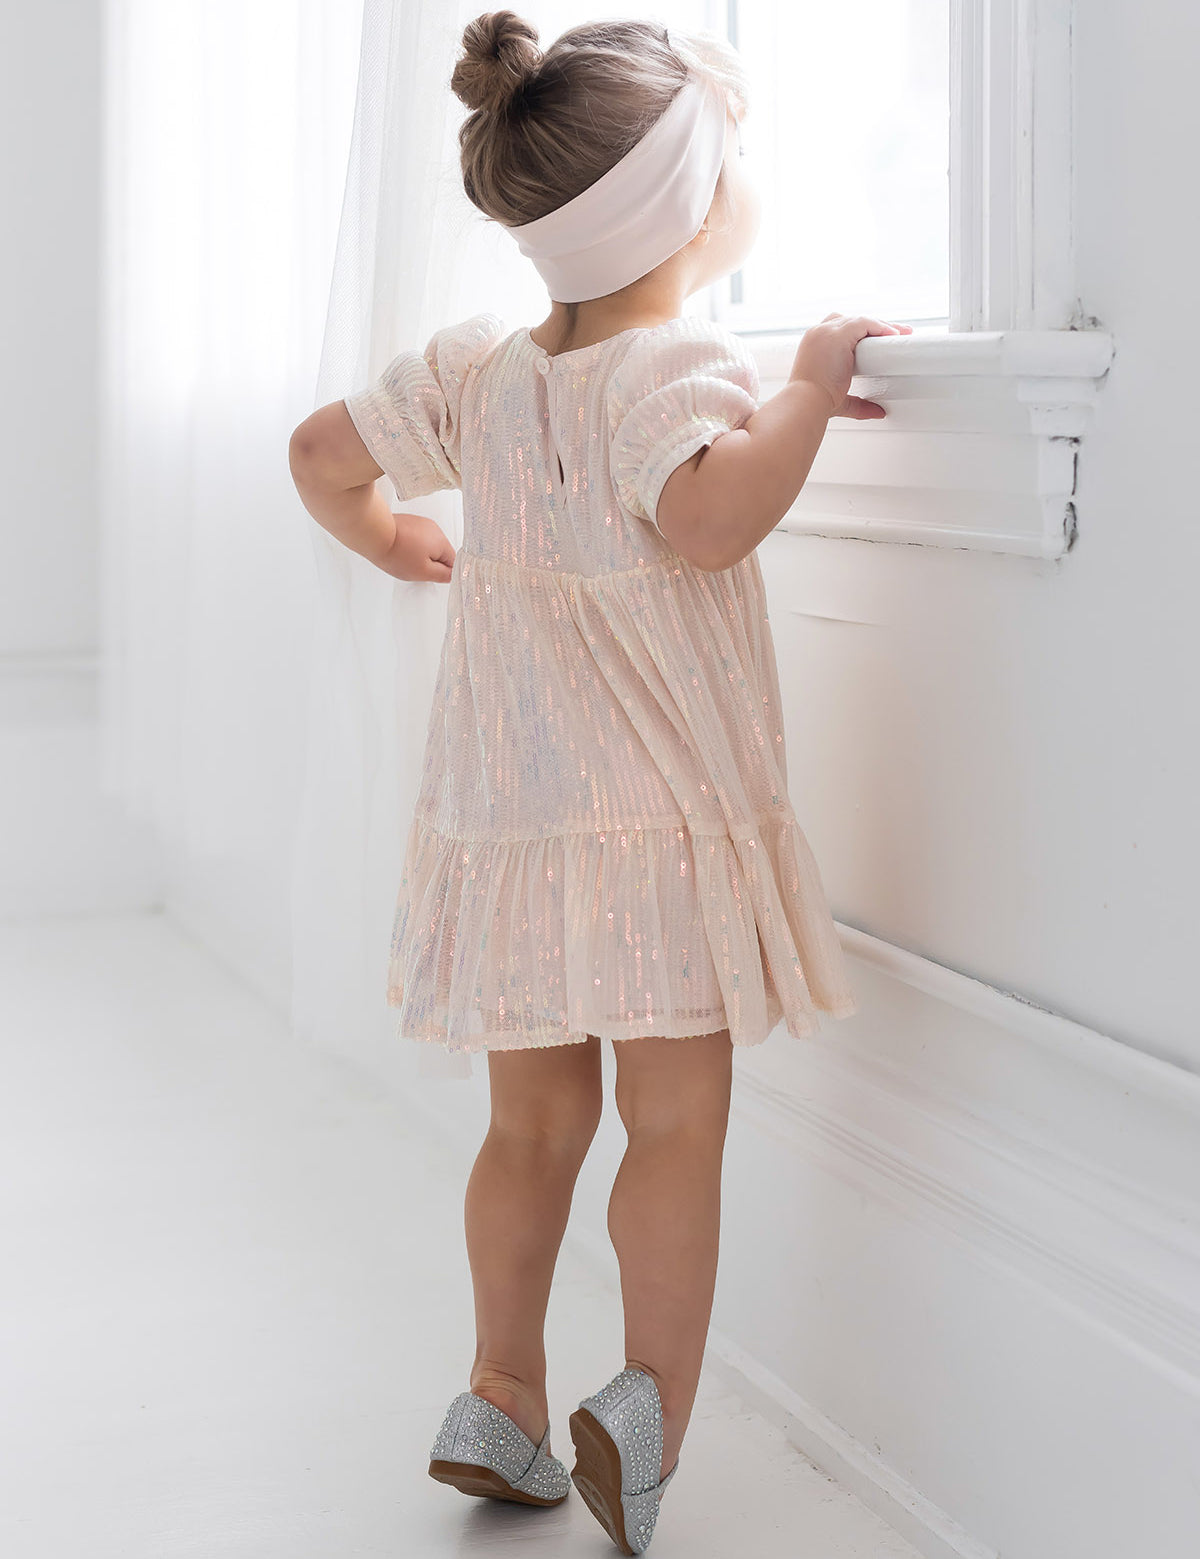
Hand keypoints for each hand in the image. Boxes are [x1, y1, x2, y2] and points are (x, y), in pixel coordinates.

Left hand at [376, 511, 455, 582]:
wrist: (374, 534)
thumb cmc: (397, 553)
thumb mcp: (423, 572)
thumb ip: (442, 575)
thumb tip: (452, 575)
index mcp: (442, 541)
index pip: (453, 561)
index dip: (442, 572)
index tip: (429, 575)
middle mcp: (434, 528)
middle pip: (439, 551)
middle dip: (429, 562)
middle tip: (414, 568)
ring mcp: (420, 522)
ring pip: (426, 544)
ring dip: (418, 553)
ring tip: (403, 557)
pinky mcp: (408, 521)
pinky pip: (415, 537)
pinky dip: (409, 545)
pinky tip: (398, 549)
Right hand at [789, 312, 913, 419]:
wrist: (805, 401)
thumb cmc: (814, 403)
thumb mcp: (840, 400)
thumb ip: (859, 404)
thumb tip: (878, 412)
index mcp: (814, 344)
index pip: (838, 328)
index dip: (859, 333)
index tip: (876, 339)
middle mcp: (818, 334)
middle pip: (850, 320)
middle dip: (873, 325)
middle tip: (894, 333)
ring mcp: (827, 332)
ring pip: (860, 320)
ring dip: (881, 325)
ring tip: (899, 333)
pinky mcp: (838, 335)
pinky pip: (864, 323)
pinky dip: (879, 326)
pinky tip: (891, 334)